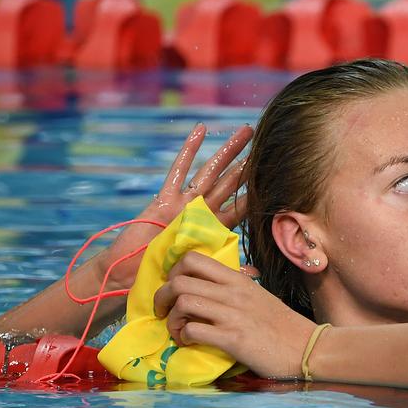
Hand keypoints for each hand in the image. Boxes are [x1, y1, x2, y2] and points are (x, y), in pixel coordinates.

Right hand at [97, 123, 252, 290]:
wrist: (132, 277)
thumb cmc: (165, 277)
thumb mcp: (202, 270)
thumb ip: (228, 267)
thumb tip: (257, 273)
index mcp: (214, 229)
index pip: (241, 206)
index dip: (257, 191)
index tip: (276, 177)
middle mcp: (202, 211)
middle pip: (231, 183)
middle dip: (248, 165)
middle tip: (267, 144)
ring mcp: (184, 203)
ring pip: (211, 170)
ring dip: (228, 151)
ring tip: (246, 131)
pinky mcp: (164, 199)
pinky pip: (179, 170)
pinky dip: (189, 149)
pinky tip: (201, 130)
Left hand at [154, 252, 316, 378]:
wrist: (306, 347)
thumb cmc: (282, 325)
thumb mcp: (258, 296)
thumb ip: (234, 289)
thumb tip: (211, 287)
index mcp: (237, 279)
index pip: (193, 258)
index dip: (174, 271)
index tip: (173, 288)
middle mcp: (232, 292)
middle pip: (179, 280)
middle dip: (162, 297)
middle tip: (164, 311)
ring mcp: (232, 314)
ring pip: (182, 302)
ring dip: (171, 319)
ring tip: (177, 330)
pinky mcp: (232, 338)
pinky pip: (193, 329)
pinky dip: (183, 337)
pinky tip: (189, 342)